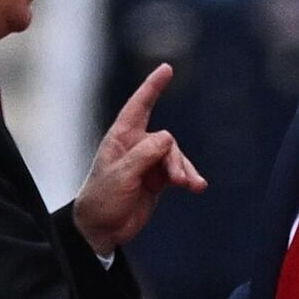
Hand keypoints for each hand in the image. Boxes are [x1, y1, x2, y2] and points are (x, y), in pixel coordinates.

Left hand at [74, 64, 206, 254]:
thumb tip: (168, 138)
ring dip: (184, 171)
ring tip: (192, 186)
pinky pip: (179, 173)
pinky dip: (188, 178)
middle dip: (175, 158)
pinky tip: (198, 187)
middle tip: (178, 179)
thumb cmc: (102, 199)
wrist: (101, 230)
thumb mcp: (121, 175)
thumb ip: (144, 154)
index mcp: (120, 139)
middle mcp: (135, 147)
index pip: (139, 106)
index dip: (152, 87)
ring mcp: (147, 163)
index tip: (166, 69)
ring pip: (176, 157)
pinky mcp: (157, 180)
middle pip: (166, 141)